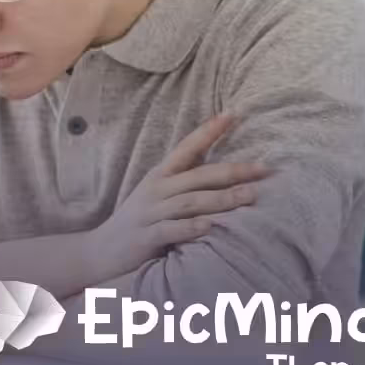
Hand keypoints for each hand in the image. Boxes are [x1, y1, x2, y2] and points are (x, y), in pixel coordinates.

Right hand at [86, 114, 270, 279]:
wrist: (100, 250)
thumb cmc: (139, 220)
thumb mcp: (158, 193)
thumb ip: (185, 180)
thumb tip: (223, 168)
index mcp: (160, 174)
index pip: (187, 146)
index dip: (210, 130)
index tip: (233, 113)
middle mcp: (156, 189)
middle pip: (199, 175)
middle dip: (234, 171)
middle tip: (264, 169)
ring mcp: (150, 212)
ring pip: (191, 201)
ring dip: (223, 199)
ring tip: (250, 196)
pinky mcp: (146, 237)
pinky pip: (171, 230)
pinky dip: (192, 227)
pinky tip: (211, 226)